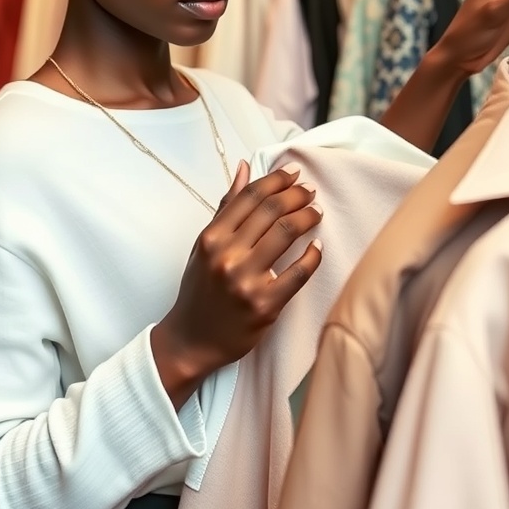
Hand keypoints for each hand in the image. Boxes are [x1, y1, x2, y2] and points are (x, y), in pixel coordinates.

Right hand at [152, 160, 322, 402]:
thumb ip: (227, 208)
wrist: (191, 340)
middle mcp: (226, 255)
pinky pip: (298, 273)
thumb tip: (244, 169)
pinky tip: (317, 246)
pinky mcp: (265, 305)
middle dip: (296, 195)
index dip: (276, 180)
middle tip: (309, 191)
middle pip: (271, 210)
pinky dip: (312, 255)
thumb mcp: (204, 246)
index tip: (293, 174)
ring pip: (286, 233)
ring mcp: (246, 281)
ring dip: (307, 216)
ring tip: (316, 212)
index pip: (250, 197)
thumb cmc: (199, 291)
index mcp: (211, 238)